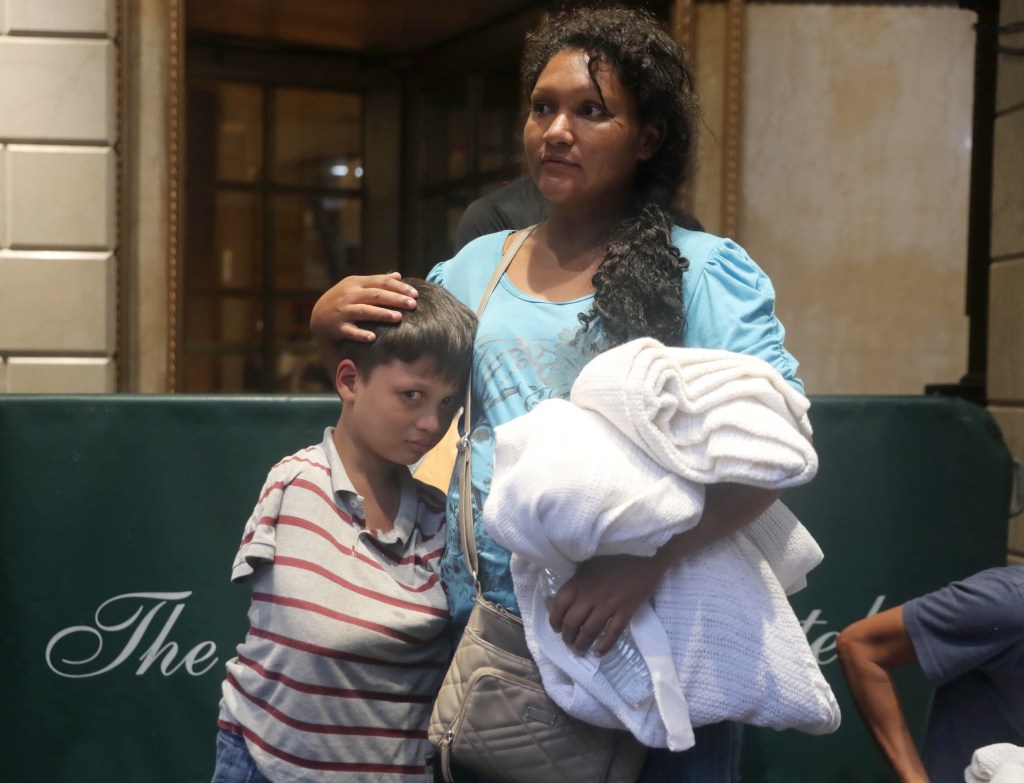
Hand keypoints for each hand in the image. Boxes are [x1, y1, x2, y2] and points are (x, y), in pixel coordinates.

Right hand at [310, 272, 417, 342]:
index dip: (399, 287)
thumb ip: (376, 281)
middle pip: (375, 295)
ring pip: (364, 311)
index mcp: (357, 283)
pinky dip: (361, 334)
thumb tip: (398, 275)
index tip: (415, 294)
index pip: (381, 282)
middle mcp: (350, 295)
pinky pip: (350, 331)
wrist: (319, 316)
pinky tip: (373, 338)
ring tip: (398, 317)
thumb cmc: (344, 300)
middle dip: (395, 299)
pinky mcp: (338, 327)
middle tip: (413, 305)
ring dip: (382, 314)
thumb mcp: (357, 286)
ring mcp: (343, 311)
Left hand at [548, 554, 667, 655]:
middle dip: (568, 636)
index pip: (559, 604)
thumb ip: (579, 580)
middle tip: (569, 642)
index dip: (554, 619)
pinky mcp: (627, 610)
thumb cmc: (617, 555)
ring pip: (590, 630)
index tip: (556, 628)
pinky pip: (613, 633)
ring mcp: (609, 603)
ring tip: (580, 651)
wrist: (648, 553)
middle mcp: (591, 594)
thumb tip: (567, 599)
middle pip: (572, 621)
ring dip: (582, 644)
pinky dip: (604, 645)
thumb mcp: (591, 562)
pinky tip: (599, 653)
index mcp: (580, 580)